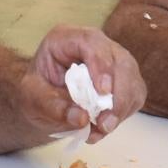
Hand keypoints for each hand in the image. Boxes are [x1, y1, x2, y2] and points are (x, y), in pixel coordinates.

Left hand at [22, 26, 144, 142]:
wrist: (43, 101)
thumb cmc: (36, 93)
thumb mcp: (32, 99)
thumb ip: (53, 107)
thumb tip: (82, 118)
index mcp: (67, 38)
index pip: (91, 42)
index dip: (101, 65)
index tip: (103, 92)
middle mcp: (95, 44)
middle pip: (120, 60)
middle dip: (118, 94)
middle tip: (105, 124)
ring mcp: (113, 60)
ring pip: (132, 78)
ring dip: (122, 108)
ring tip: (101, 129)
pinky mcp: (124, 79)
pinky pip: (135, 94)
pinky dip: (123, 114)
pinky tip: (103, 126)